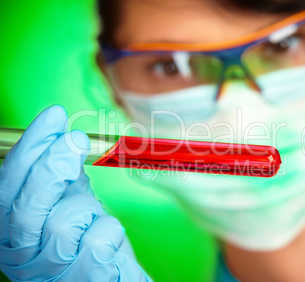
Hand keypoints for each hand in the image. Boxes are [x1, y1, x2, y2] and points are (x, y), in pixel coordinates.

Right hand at [0, 105, 149, 280]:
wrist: (109, 275)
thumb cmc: (85, 237)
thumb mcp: (66, 200)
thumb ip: (58, 173)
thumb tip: (60, 128)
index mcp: (11, 231)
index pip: (5, 187)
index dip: (29, 148)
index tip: (54, 115)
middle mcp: (21, 255)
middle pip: (24, 208)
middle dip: (51, 165)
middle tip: (76, 138)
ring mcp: (50, 272)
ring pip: (61, 223)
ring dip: (87, 209)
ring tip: (94, 216)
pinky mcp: (84, 280)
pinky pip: (97, 242)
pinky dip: (109, 230)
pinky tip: (108, 237)